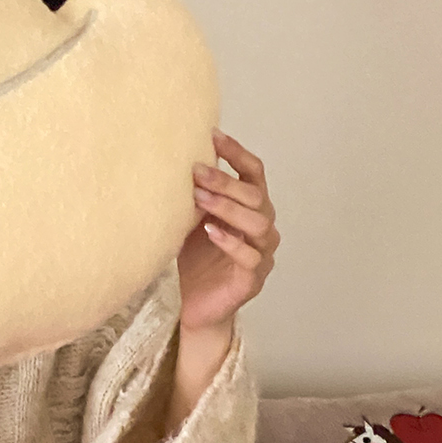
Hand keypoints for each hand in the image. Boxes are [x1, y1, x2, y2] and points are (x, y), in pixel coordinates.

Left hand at [177, 130, 278, 334]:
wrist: (198, 306)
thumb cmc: (199, 261)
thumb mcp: (195, 222)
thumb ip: (197, 196)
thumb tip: (177, 159)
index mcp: (253, 208)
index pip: (254, 172)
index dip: (236, 153)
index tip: (212, 136)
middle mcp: (264, 226)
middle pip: (255, 195)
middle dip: (225, 181)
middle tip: (197, 172)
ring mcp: (263, 254)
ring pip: (256, 223)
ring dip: (227, 207)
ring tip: (199, 199)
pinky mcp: (253, 279)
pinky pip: (249, 256)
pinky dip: (230, 241)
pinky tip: (210, 232)